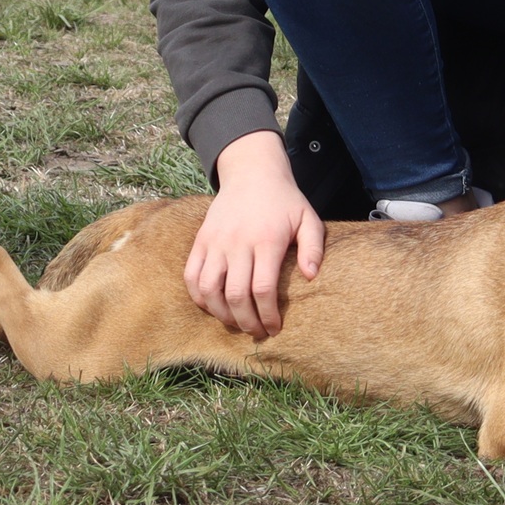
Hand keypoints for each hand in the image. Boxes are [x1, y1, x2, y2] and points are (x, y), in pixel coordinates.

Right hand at [183, 129, 323, 337]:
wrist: (251, 172)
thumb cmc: (284, 200)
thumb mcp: (308, 218)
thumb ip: (313, 248)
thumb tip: (310, 276)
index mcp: (266, 240)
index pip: (263, 289)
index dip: (268, 315)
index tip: (275, 328)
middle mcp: (238, 242)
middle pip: (236, 295)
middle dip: (246, 322)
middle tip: (257, 332)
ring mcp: (215, 242)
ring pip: (209, 289)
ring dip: (221, 314)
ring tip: (236, 323)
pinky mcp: (201, 240)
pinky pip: (191, 275)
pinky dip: (198, 297)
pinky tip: (213, 306)